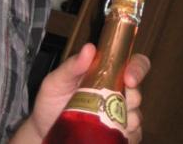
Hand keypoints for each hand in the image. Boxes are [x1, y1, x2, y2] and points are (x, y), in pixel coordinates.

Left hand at [10, 45, 150, 142]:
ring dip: (125, 121)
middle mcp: (117, 92)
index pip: (133, 63)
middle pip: (138, 92)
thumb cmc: (51, 100)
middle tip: (112, 104)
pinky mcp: (120, 136)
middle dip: (131, 98)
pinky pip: (133, 137)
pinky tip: (108, 136)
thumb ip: (72, 65)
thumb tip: (89, 48)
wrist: (45, 130)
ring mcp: (119, 115)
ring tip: (104, 124)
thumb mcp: (57, 80)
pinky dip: (125, 137)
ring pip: (137, 116)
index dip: (138, 68)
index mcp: (106, 73)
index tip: (129, 79)